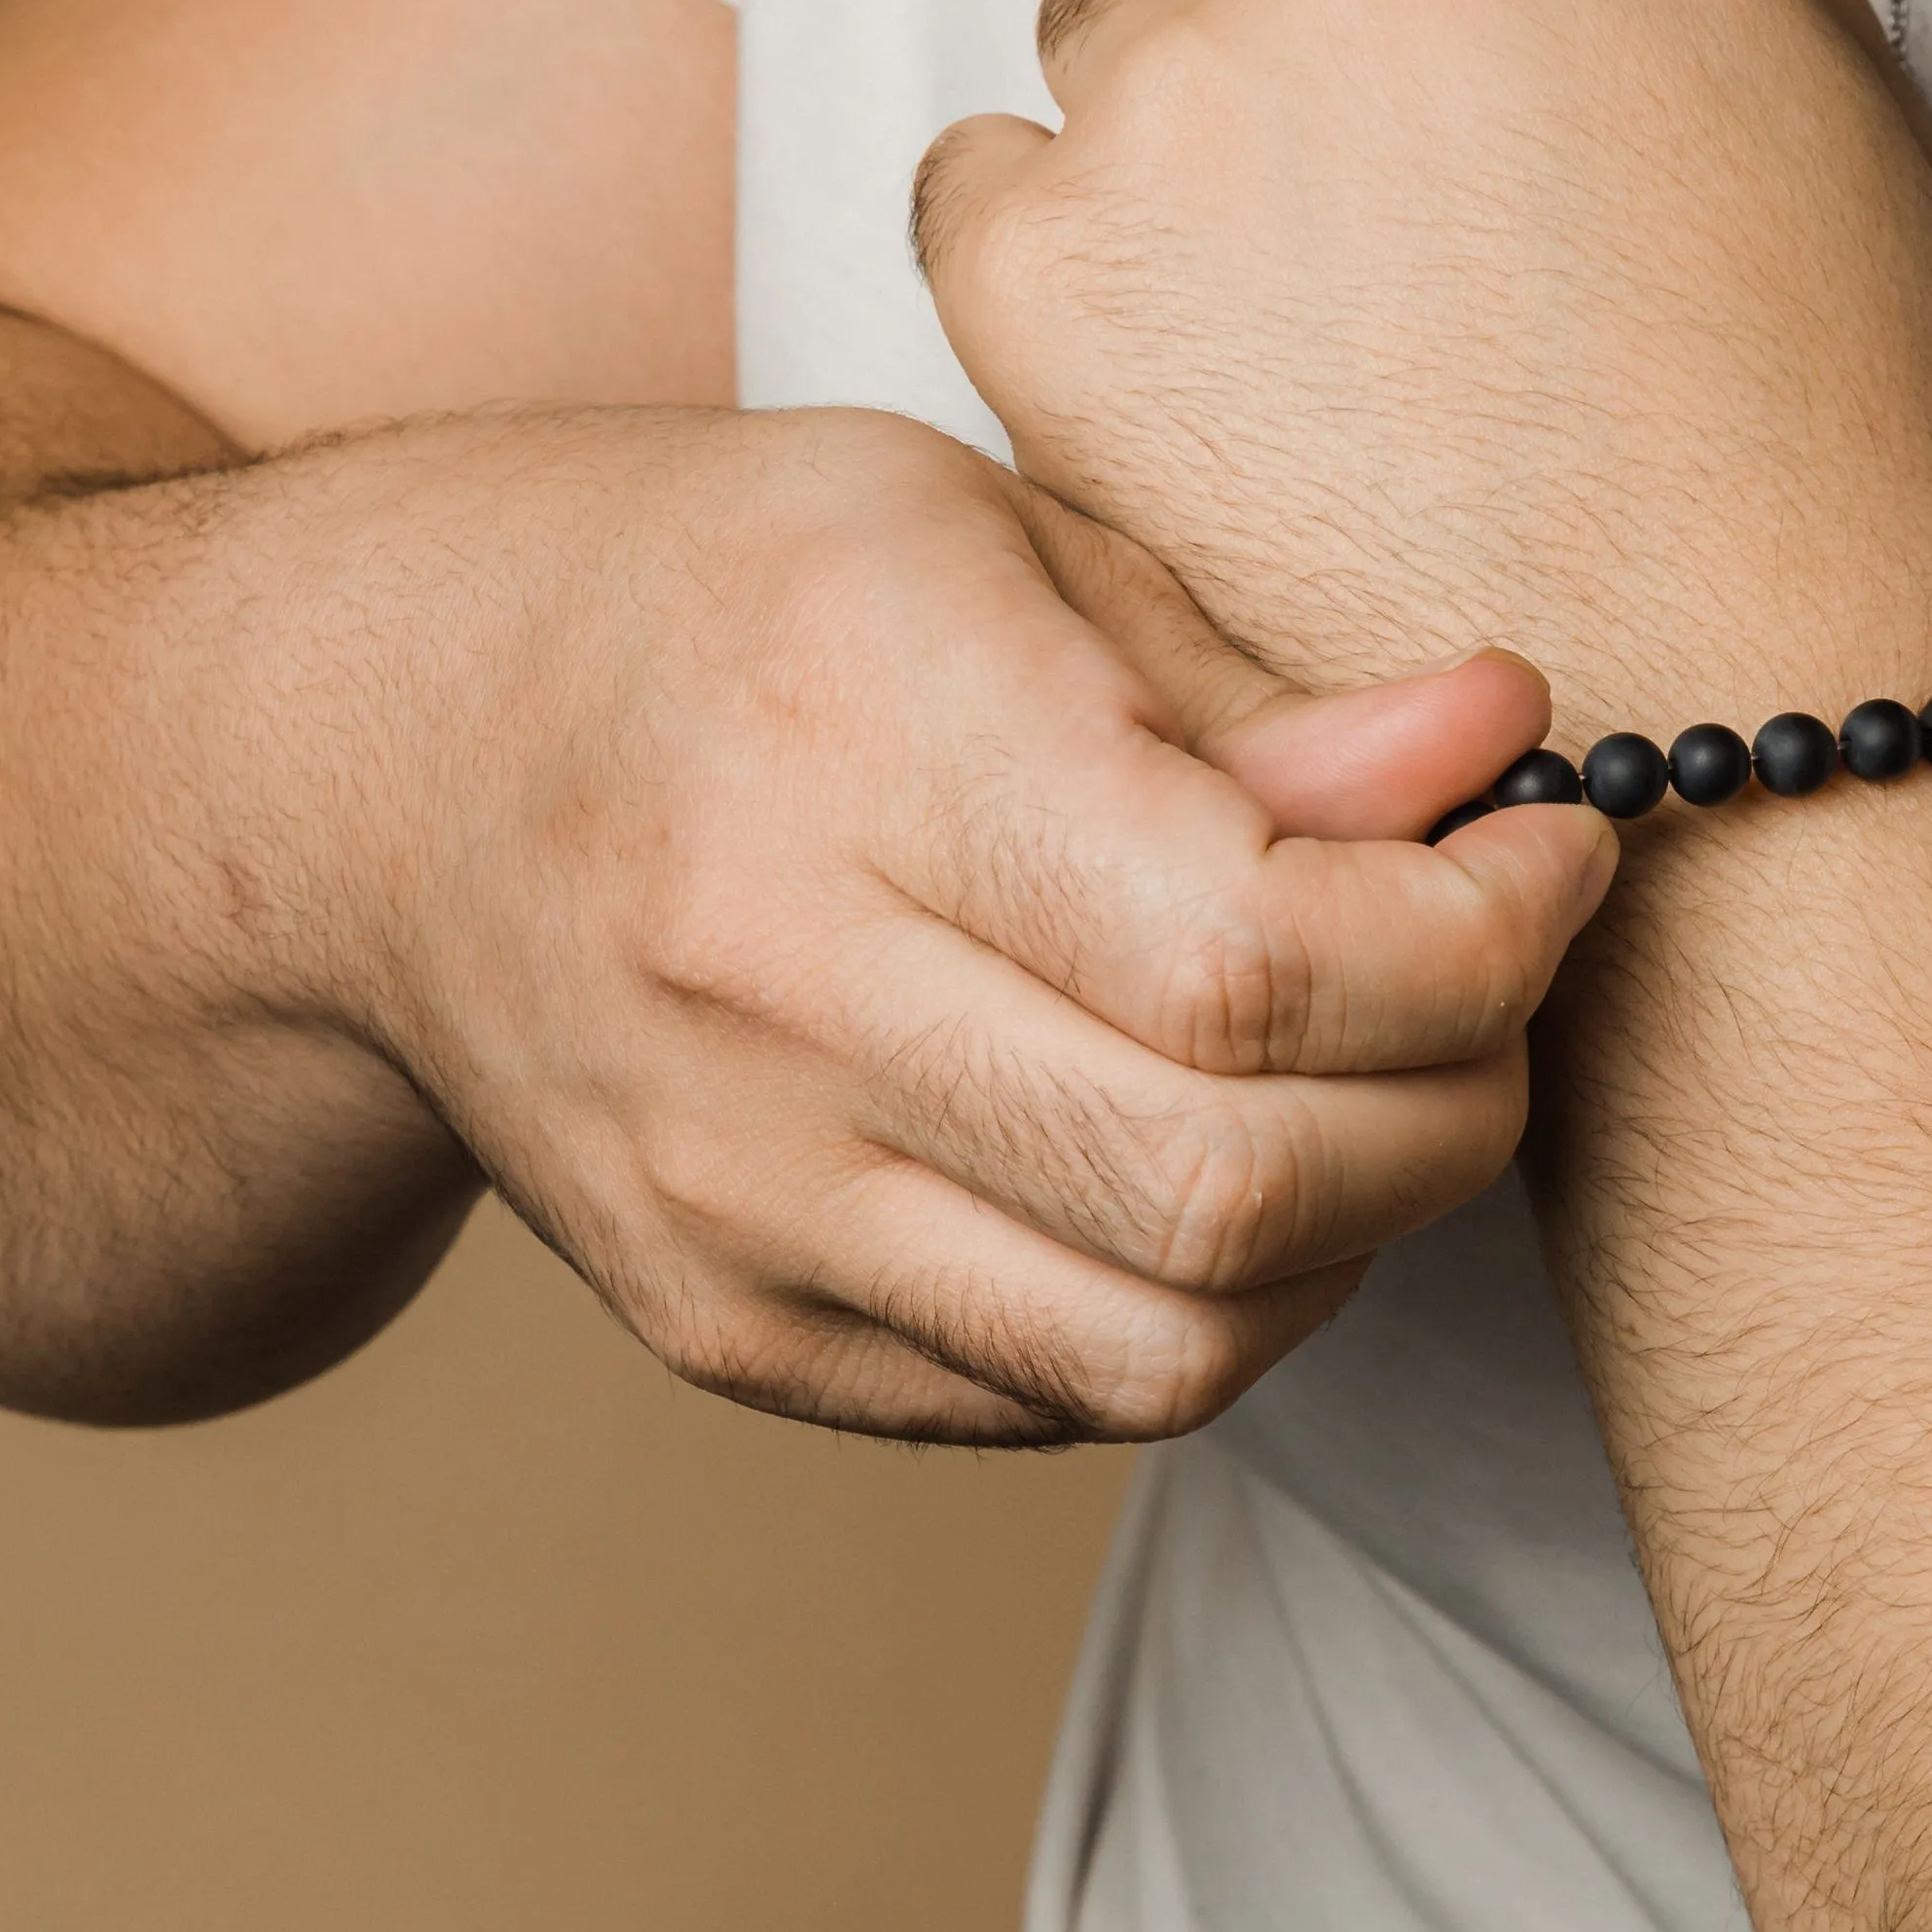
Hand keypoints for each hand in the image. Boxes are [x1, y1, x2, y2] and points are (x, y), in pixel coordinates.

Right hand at [300, 406, 1606, 1442]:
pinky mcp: (729, 1328)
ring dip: (1365, 1231)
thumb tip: (1499, 749)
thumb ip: (1257, 684)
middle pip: (1236, 1185)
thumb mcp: (994, 536)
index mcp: (857, 728)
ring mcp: (731, 1195)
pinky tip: (1223, 1152)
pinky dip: (1218, 1301)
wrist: (379, 771)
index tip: (1553, 848)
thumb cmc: (722, 604)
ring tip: (1382, 1078)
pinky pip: (1067, 1395)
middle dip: (1463, 1098)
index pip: (1256, 958)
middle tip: (1495, 982)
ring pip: (1175, 1347)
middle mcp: (768, 985)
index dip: (1483, 936)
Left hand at [911, 0, 1931, 750]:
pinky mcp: (1043, 256)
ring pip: (1119, 29)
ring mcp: (1182, 88)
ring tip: (1299, 324)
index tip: (1494, 70)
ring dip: (1186, 138)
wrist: (1714, 706)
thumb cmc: (1809, 454)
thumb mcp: (1865, 143)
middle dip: (1333, 44)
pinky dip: (1062, 264)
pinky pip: (986, 184)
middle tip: (1407, 227)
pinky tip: (1184, 373)